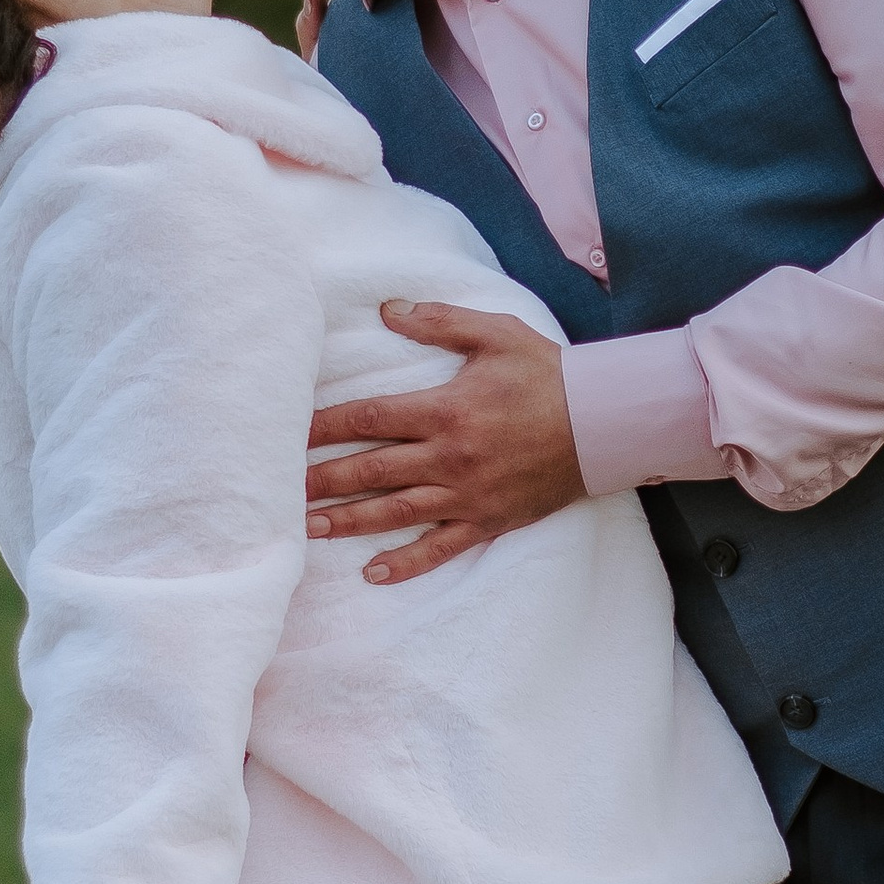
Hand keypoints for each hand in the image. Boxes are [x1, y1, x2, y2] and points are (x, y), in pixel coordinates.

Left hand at [306, 302, 585, 582]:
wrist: (603, 423)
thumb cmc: (547, 373)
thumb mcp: (495, 333)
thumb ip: (439, 321)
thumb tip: (388, 309)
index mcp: (445, 409)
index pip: (369, 418)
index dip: (325, 426)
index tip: (290, 432)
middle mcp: (449, 456)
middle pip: (371, 470)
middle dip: (323, 479)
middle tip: (280, 489)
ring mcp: (467, 494)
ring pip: (396, 512)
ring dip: (349, 521)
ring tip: (309, 528)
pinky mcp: (488, 519)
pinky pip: (441, 547)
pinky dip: (408, 563)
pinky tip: (375, 574)